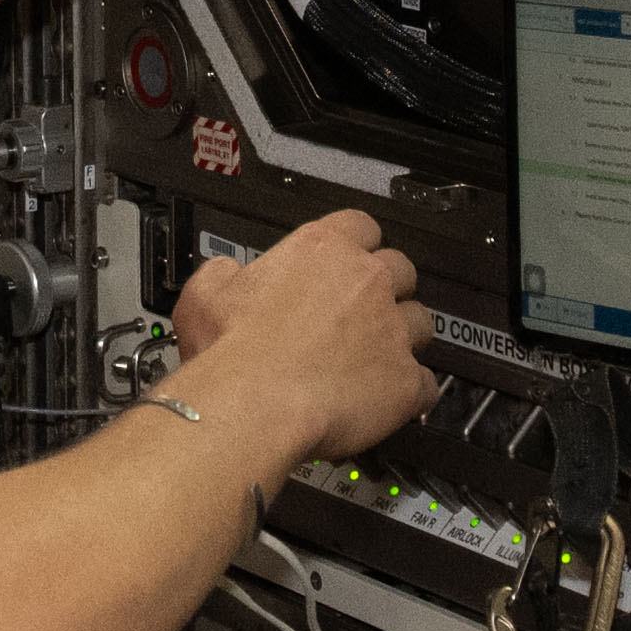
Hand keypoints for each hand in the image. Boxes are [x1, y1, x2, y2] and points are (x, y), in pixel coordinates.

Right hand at [164, 210, 435, 463]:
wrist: (252, 404)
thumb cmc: (230, 352)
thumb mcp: (205, 293)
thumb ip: (225, 274)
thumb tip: (228, 275)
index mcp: (322, 250)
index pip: (361, 225)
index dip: (357, 245)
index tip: (349, 260)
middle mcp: (366, 282)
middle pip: (401, 269)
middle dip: (386, 290)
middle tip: (359, 315)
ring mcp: (392, 331)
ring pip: (421, 323)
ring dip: (402, 338)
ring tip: (373, 361)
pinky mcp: (405, 381)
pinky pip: (425, 384)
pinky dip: (410, 393)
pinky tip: (386, 402)